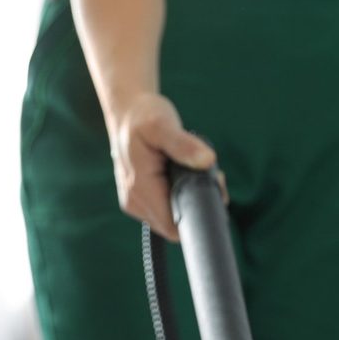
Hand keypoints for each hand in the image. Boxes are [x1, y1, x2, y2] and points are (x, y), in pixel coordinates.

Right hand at [108, 92, 223, 240]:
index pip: (174, 227)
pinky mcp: (141, 200)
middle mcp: (134, 202)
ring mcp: (136, 203)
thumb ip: (183, 145)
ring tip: (195, 171)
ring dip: (189, 201)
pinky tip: (185, 177)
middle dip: (196, 206)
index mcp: (139, 188)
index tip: (211, 187)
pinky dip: (181, 197)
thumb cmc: (143, 116)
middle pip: (175, 225)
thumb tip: (207, 161)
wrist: (127, 112)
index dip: (197, 214)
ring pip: (172, 219)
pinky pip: (167, 210)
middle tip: (208, 175)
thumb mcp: (163, 124)